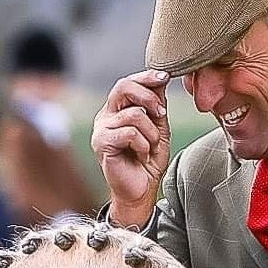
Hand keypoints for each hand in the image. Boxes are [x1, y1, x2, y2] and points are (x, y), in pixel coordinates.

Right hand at [91, 71, 171, 224]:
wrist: (140, 190)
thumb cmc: (147, 161)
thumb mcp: (158, 127)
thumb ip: (157, 105)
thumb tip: (162, 79)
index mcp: (117, 110)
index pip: (127, 82)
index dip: (146, 76)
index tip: (165, 77)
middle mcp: (105, 117)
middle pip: (123, 87)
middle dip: (148, 97)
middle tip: (161, 114)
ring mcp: (101, 130)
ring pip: (134, 114)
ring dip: (151, 132)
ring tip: (151, 147)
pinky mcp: (102, 144)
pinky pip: (130, 133)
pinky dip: (143, 145)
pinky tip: (142, 156)